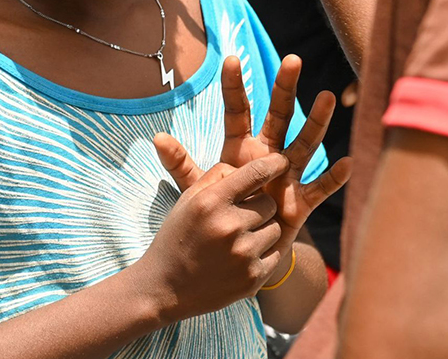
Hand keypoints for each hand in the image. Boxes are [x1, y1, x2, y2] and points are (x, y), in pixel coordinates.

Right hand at [141, 153, 288, 320]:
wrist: (165, 286)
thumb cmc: (177, 236)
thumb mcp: (188, 200)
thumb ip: (216, 177)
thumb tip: (249, 168)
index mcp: (210, 202)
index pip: (255, 173)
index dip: (273, 164)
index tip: (281, 161)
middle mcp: (229, 226)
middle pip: (269, 203)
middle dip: (259, 206)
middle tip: (240, 216)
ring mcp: (243, 255)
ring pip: (276, 228)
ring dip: (262, 230)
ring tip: (237, 239)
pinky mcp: (254, 277)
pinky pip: (276, 253)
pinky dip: (262, 252)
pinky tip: (239, 257)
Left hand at [154, 55, 351, 282]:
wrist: (242, 245)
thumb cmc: (222, 210)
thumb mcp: (197, 188)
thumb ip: (180, 164)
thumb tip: (156, 138)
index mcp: (240, 148)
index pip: (237, 111)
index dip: (233, 86)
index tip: (231, 58)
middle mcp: (268, 154)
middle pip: (279, 115)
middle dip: (285, 89)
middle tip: (292, 60)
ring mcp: (287, 175)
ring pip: (304, 143)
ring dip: (316, 122)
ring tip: (327, 97)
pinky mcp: (301, 201)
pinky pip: (320, 187)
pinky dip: (334, 177)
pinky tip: (349, 163)